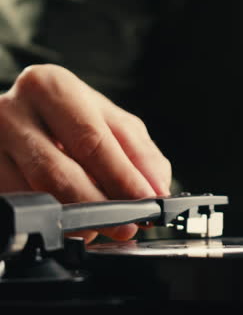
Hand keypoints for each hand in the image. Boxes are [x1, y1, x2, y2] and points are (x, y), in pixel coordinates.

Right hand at [0, 64, 170, 241]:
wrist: (20, 117)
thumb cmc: (70, 119)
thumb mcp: (112, 123)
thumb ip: (140, 153)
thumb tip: (157, 187)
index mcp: (50, 87)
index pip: (92, 140)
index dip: (122, 177)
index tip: (147, 201)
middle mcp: (11, 110)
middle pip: (58, 172)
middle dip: (99, 206)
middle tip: (126, 225)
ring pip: (34, 195)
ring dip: (74, 220)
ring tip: (100, 227)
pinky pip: (15, 204)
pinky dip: (48, 220)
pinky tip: (68, 224)